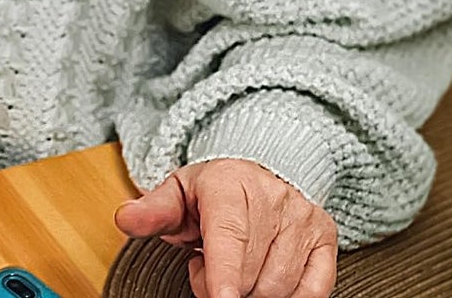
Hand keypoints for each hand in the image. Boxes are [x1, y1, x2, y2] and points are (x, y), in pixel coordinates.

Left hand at [114, 158, 337, 297]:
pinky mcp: (326, 238)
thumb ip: (153, 210)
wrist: (265, 167)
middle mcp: (272, 197)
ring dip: (253, 290)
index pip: (230, 236)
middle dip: (224, 284)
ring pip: (279, 287)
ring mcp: (302, 217)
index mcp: (229, 183)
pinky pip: (312, 291)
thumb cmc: (217, 189)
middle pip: (250, 273)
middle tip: (210, 264)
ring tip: (237, 264)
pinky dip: (287, 295)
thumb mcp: (178, 192)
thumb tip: (125, 219)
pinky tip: (267, 274)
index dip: (224, 274)